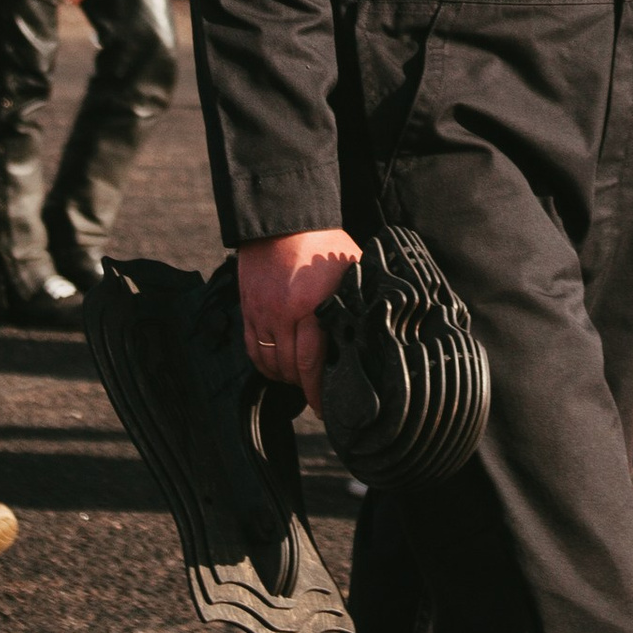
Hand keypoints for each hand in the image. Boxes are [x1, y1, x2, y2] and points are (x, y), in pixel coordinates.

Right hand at [238, 228, 364, 410]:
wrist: (282, 224)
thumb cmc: (323, 245)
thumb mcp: (350, 270)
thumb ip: (361, 299)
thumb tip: (383, 325)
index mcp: (313, 306)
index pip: (312, 363)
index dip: (318, 392)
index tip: (327, 408)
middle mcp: (285, 314)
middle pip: (290, 369)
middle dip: (304, 389)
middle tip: (317, 397)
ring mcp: (263, 314)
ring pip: (270, 364)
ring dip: (285, 379)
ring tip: (300, 381)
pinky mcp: (249, 311)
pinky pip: (253, 350)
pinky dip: (265, 365)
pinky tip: (278, 368)